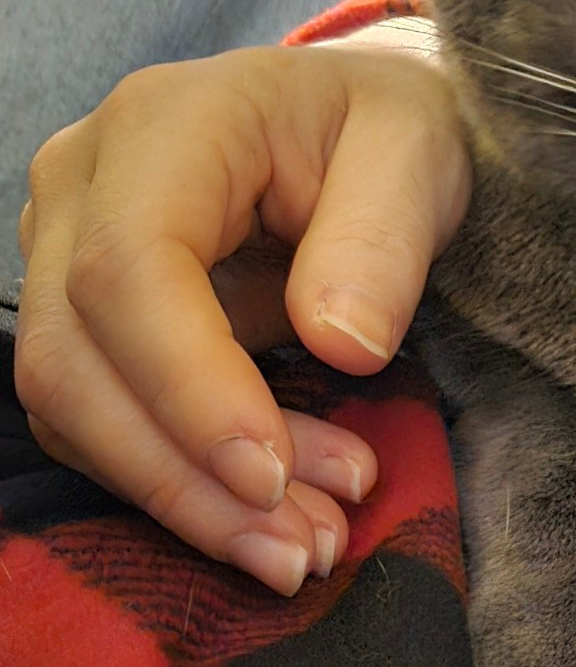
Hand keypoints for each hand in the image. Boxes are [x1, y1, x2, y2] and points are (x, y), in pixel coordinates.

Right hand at [14, 34, 469, 593]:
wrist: (364, 120)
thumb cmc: (390, 125)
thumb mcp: (419, 152)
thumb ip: (383, 236)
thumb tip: (342, 346)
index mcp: (166, 124)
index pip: (130, 269)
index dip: (188, 386)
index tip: (271, 473)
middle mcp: (84, 182)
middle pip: (78, 355)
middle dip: (183, 472)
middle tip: (304, 543)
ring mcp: (65, 247)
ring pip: (74, 405)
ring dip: (183, 498)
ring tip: (304, 546)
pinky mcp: (84, 312)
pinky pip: (102, 418)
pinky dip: (181, 483)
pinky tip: (275, 518)